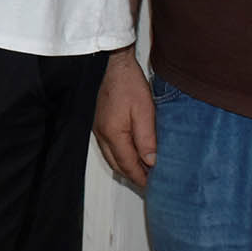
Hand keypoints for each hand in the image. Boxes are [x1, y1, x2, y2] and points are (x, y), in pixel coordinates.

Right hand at [93, 48, 156, 188]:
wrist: (114, 64)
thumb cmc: (128, 83)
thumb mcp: (145, 111)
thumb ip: (147, 139)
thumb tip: (151, 161)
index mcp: (113, 134)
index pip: (127, 165)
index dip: (140, 178)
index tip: (153, 186)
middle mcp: (102, 134)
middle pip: (117, 165)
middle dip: (133, 175)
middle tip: (150, 182)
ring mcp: (98, 129)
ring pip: (111, 157)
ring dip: (126, 166)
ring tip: (144, 169)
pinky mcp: (99, 122)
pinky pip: (108, 147)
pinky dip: (120, 155)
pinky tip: (132, 152)